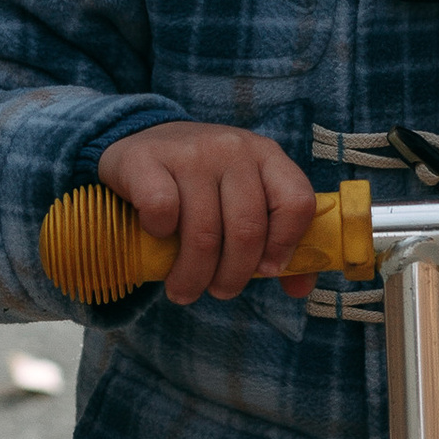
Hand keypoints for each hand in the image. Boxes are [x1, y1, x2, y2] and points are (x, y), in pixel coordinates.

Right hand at [98, 121, 319, 304]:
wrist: (139, 147)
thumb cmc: (201, 187)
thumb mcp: (243, 201)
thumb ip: (277, 241)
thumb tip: (299, 288)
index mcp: (266, 155)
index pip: (296, 202)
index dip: (285, 245)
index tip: (266, 270)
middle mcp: (232, 148)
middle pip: (248, 229)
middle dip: (234, 276)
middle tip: (220, 291)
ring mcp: (189, 151)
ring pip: (204, 233)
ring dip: (193, 275)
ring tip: (184, 289)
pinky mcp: (145, 159)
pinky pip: (162, 210)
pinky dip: (160, 235)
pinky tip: (158, 237)